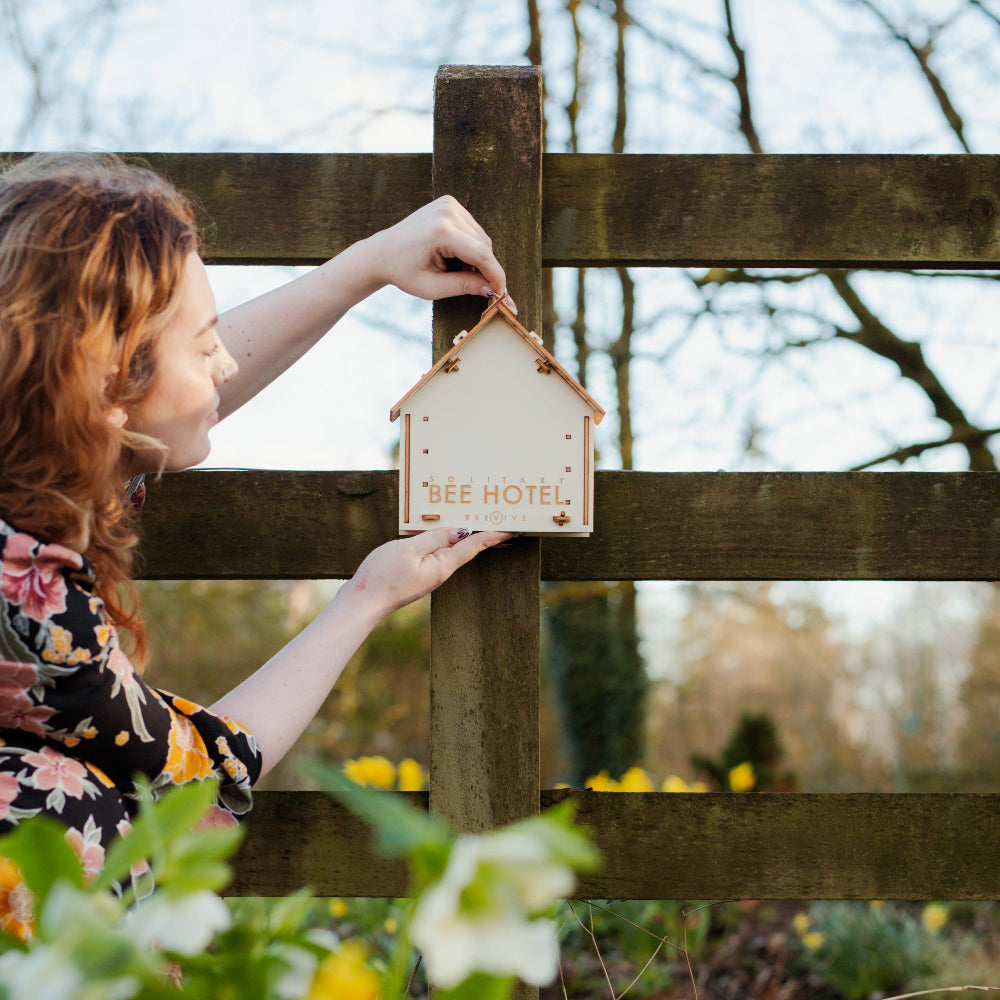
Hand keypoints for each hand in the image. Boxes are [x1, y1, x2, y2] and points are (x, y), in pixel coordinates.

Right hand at [347, 527, 512, 618]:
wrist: (362, 603)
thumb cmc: (383, 576)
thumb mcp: (409, 549)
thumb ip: (434, 538)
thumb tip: (458, 531)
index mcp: (443, 565)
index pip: (474, 546)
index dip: (493, 535)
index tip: (512, 528)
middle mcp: (440, 571)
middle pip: (466, 548)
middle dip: (483, 533)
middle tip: (500, 519)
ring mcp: (428, 573)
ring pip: (450, 549)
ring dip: (464, 535)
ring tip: (476, 520)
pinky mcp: (416, 574)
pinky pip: (435, 553)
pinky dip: (443, 540)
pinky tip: (441, 532)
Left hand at [364, 196, 515, 308]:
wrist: (382, 252)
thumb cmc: (403, 272)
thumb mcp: (432, 287)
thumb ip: (464, 286)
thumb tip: (491, 290)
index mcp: (441, 231)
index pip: (481, 254)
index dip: (495, 276)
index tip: (501, 294)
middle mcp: (447, 211)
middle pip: (484, 245)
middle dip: (485, 268)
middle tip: (477, 288)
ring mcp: (449, 203)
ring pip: (481, 238)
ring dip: (478, 258)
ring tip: (457, 272)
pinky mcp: (450, 203)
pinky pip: (473, 230)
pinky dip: (471, 246)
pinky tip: (455, 258)